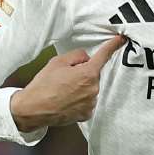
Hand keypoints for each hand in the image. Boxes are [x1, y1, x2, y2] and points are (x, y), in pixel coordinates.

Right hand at [10, 35, 125, 130]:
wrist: (33, 109)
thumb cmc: (43, 86)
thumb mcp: (58, 62)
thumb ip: (77, 56)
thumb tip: (86, 59)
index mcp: (88, 74)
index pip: (104, 56)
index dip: (113, 46)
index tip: (120, 40)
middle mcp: (93, 89)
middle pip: (93, 74)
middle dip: (83, 73)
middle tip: (65, 78)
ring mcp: (91, 103)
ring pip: (90, 88)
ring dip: (81, 87)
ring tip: (63, 91)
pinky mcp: (86, 114)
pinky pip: (87, 101)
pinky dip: (79, 99)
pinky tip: (66, 100)